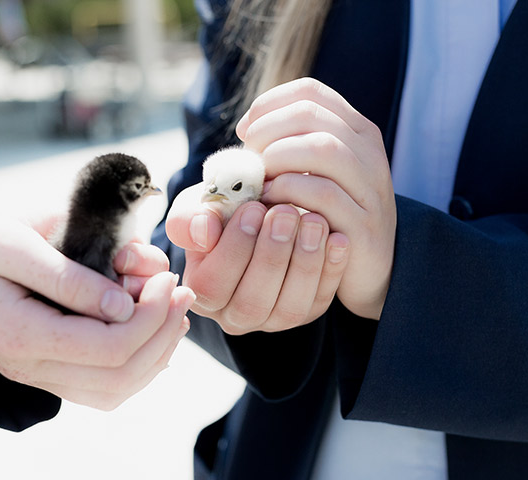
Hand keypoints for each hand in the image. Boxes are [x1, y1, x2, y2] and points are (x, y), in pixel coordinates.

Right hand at [0, 203, 193, 409]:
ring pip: (112, 389)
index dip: (152, 316)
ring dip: (153, 351)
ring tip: (172, 308)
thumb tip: (125, 304)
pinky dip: (133, 359)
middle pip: (120, 376)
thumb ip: (70, 277)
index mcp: (23, 336)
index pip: (111, 349)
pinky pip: (97, 381)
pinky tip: (146, 324)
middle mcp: (30, 365)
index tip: (167, 277)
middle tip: (182, 290)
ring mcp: (33, 368)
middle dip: (163, 334)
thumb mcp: (14, 244)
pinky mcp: (37, 360)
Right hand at [166, 182, 349, 334]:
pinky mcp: (307, 311)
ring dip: (305, 263)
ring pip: (290, 308)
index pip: (214, 285)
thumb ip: (190, 218)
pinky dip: (332, 270)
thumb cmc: (222, 213)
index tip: (254, 208)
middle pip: (253, 302)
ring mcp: (273, 319)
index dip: (235, 248)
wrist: (258, 216)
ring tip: (314, 221)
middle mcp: (235, 316)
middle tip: (286, 212)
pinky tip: (338, 238)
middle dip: (272, 255)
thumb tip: (204, 231)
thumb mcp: (199, 208)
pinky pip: (321, 300)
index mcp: (202, 293)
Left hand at [236, 77, 395, 318]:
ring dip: (277, 158)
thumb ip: (285, 147)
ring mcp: (371, 187)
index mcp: (355, 130)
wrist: (366, 269)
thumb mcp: (311, 173)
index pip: (309, 91)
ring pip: (322, 148)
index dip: (268, 104)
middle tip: (247, 158)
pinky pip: (323, 194)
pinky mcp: (365, 224)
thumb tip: (242, 137)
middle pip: (310, 114)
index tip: (245, 131)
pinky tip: (268, 202)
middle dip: (266, 131)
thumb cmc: (324, 216)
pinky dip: (287, 192)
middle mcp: (369, 151)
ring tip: (258, 180)